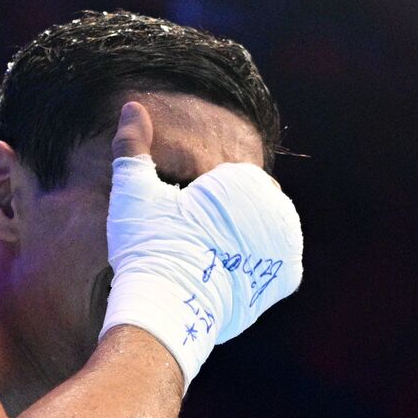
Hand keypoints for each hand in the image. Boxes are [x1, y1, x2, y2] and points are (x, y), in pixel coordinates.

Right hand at [101, 102, 304, 391]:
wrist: (170, 311)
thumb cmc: (150, 247)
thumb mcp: (135, 190)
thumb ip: (133, 146)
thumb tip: (132, 106)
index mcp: (245, 179)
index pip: (228, 176)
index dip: (202, 195)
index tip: (184, 214)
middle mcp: (275, 206)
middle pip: (249, 203)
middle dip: (228, 214)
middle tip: (195, 238)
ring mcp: (286, 243)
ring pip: (262, 231)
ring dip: (244, 237)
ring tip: (209, 255)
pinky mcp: (285, 278)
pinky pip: (273, 262)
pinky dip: (255, 265)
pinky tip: (228, 270)